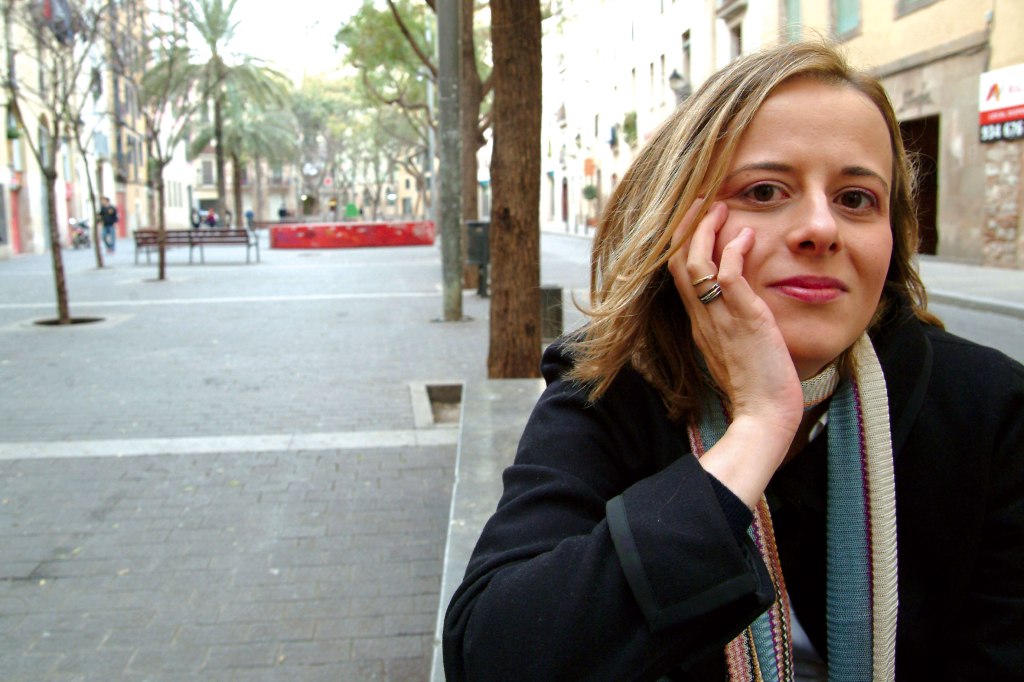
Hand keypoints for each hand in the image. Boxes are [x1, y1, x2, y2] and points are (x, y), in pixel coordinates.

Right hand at [667, 201, 802, 504]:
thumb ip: (734, 327)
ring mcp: (719, 318)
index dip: (684, 244)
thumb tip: (740, 307)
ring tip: (719, 207)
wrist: (764, 417)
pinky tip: (746, 235)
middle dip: (686, 227)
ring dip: (705, 230)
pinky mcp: (743, 320)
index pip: (680, 276)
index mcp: (700, 325)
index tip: (696, 221)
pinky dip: (733, 250)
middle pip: (678, 262)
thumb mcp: (738, 352)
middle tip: (700, 200)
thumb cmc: (758, 390)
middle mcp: (702, 319)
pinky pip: (728, 276)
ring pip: (695, 263)